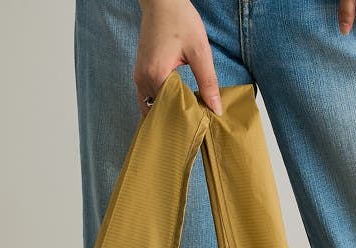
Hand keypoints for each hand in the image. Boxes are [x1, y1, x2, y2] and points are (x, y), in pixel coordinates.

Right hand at [135, 0, 221, 118]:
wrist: (162, 2)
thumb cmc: (180, 21)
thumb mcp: (200, 51)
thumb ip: (208, 82)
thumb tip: (216, 109)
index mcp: (157, 76)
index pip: (171, 111)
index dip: (186, 119)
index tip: (200, 124)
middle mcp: (143, 80)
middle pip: (160, 112)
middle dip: (176, 120)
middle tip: (194, 126)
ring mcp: (139, 78)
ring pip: (151, 108)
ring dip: (167, 114)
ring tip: (185, 119)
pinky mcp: (140, 74)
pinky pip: (147, 98)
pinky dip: (160, 105)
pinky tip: (174, 107)